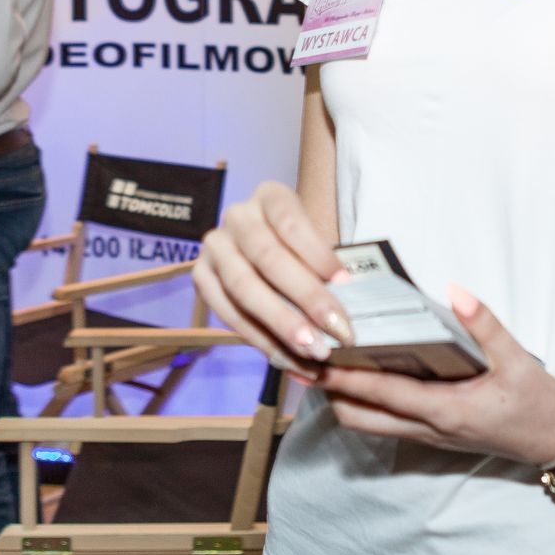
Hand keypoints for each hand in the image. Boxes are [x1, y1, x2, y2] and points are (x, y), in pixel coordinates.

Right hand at [193, 181, 350, 377]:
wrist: (262, 253)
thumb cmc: (299, 249)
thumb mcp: (313, 244)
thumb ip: (326, 268)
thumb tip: (352, 301)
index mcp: (270, 196)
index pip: (292, 223)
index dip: (318, 253)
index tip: (346, 283)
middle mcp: (237, 216)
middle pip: (269, 258)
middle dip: (306, 298)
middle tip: (337, 330)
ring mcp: (214, 246)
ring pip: (245, 288)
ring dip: (281, 324)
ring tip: (313, 350)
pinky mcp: (201, 277)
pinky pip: (229, 313)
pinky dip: (260, 339)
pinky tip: (286, 358)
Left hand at [315, 285, 554, 466]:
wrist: (553, 440)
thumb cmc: (535, 401)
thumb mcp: (516, 359)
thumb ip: (484, 325)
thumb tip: (454, 291)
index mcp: (446, 410)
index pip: (384, 393)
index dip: (348, 377)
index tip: (319, 357)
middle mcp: (428, 428)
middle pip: (359, 417)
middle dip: (330, 390)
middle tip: (308, 356)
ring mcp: (426, 435)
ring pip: (367, 423)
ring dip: (343, 397)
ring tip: (326, 362)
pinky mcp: (429, 434)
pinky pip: (383, 421)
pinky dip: (363, 401)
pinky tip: (360, 373)